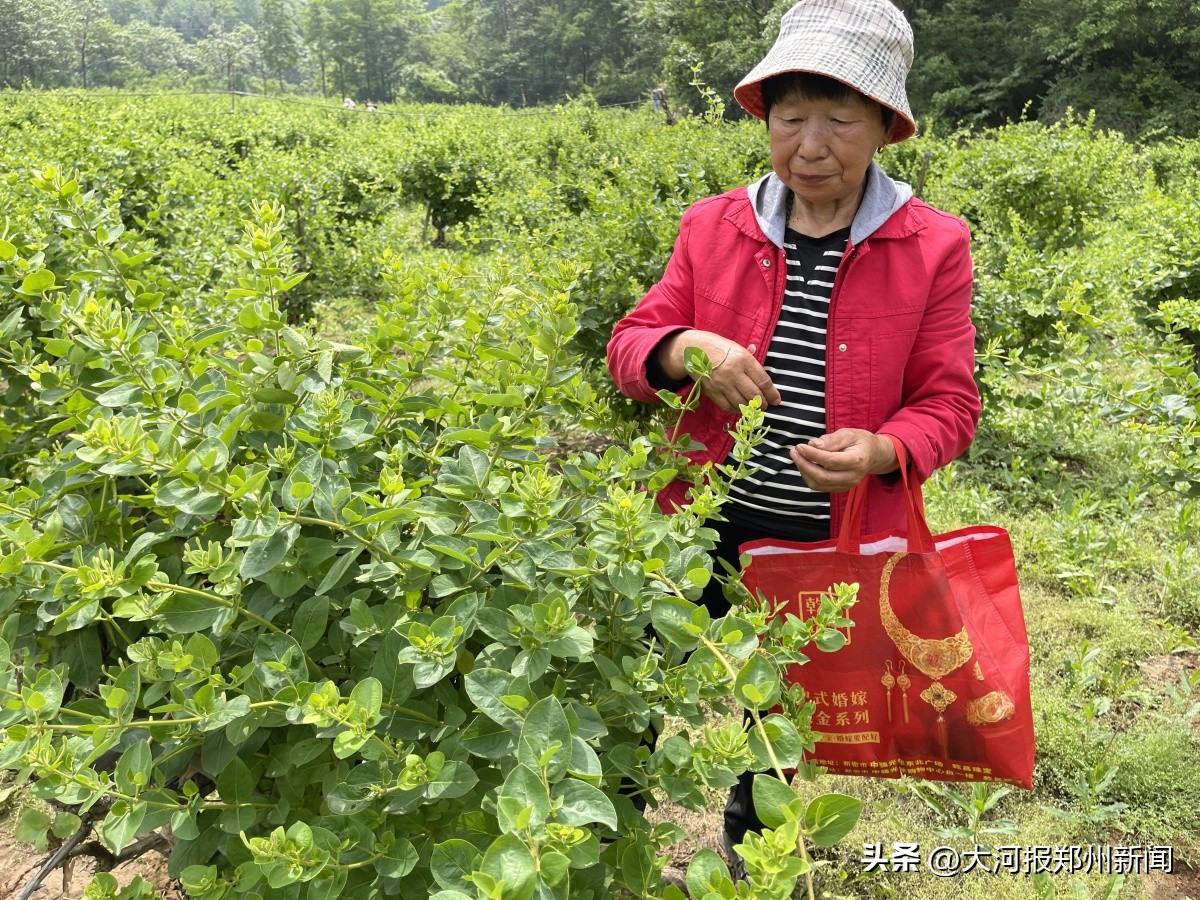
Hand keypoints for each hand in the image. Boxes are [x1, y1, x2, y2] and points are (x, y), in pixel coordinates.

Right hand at [659, 330, 781, 412]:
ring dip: (750, 407)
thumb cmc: (720, 348)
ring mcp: (722, 384)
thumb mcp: (739, 349)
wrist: (694, 349)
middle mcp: (734, 373)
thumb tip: (766, 382)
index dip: (772, 393)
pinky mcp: (712, 392)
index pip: (763, 381)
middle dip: (762, 403)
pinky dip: (736, 409)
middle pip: (754, 395)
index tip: (776, 400)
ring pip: (741, 403)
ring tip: (753, 406)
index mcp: (743, 360)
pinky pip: (727, 406)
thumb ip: (752, 364)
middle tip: (764, 405)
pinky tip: (739, 406)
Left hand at [789, 429, 899, 492]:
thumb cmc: (860, 442)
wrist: (873, 456)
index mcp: (857, 460)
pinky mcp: (839, 489)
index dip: (813, 455)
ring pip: (818, 484)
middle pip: (823, 477)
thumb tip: (814, 444)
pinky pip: (819, 486)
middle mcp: (853, 477)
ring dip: (804, 471)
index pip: (831, 461)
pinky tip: (805, 464)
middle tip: (794, 452)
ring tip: (797, 456)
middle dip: (804, 465)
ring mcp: (846, 485)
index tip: (800, 446)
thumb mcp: (849, 433)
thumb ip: (832, 439)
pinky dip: (808, 476)